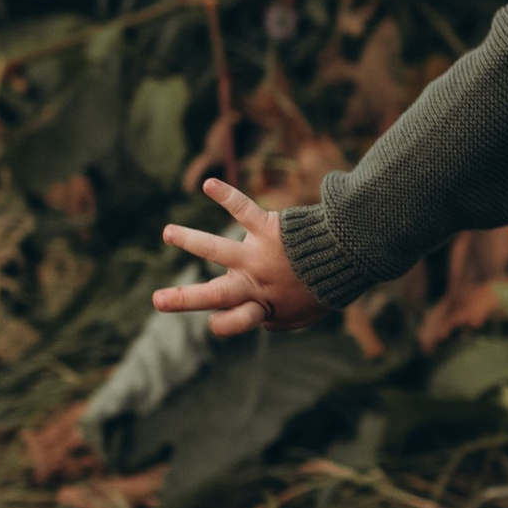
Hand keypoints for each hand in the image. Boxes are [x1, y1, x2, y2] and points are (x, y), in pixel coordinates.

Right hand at [152, 176, 322, 340]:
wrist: (350, 255)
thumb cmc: (324, 287)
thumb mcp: (302, 316)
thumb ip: (278, 320)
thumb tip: (262, 319)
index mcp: (262, 306)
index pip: (227, 322)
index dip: (222, 324)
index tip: (218, 320)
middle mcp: (255, 282)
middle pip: (214, 295)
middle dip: (183, 299)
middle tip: (157, 301)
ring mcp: (258, 254)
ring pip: (218, 249)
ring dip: (190, 240)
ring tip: (168, 232)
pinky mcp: (268, 228)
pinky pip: (243, 209)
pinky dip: (226, 195)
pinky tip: (208, 184)